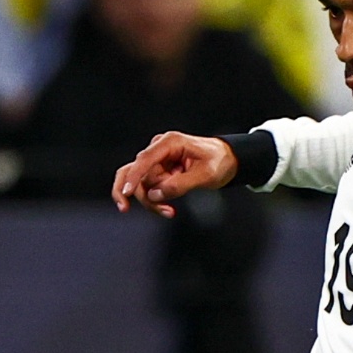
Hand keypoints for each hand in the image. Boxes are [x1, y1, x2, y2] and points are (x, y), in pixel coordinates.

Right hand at [111, 131, 237, 216]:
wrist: (226, 160)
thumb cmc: (218, 161)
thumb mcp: (204, 175)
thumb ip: (179, 185)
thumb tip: (155, 195)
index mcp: (170, 142)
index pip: (144, 160)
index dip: (133, 177)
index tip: (126, 194)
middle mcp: (158, 149)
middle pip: (137, 174)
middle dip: (146, 196)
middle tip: (162, 210)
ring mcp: (156, 160)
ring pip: (141, 185)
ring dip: (153, 201)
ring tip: (169, 210)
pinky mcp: (157, 170)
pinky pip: (148, 188)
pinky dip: (155, 200)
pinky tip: (167, 207)